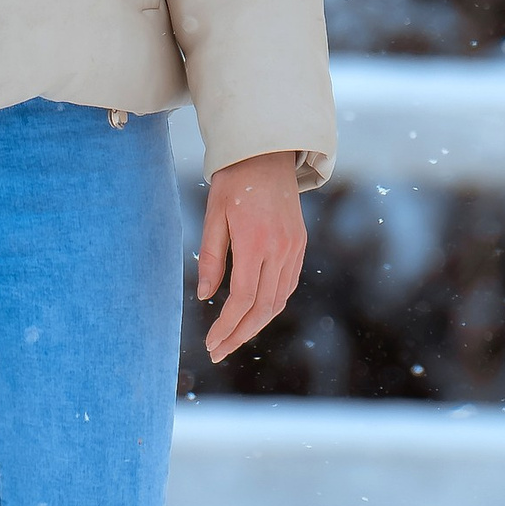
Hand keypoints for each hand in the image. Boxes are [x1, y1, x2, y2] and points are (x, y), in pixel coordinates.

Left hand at [196, 150, 306, 361]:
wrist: (267, 154)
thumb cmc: (233, 182)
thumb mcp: (213, 216)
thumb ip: (211, 258)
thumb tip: (205, 297)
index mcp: (255, 241)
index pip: (242, 298)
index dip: (226, 326)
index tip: (211, 342)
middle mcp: (280, 248)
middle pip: (262, 307)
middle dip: (240, 334)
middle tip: (219, 351)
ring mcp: (294, 247)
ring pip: (278, 300)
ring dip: (256, 324)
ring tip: (233, 338)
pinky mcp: (299, 244)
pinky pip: (287, 285)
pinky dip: (271, 305)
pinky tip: (254, 314)